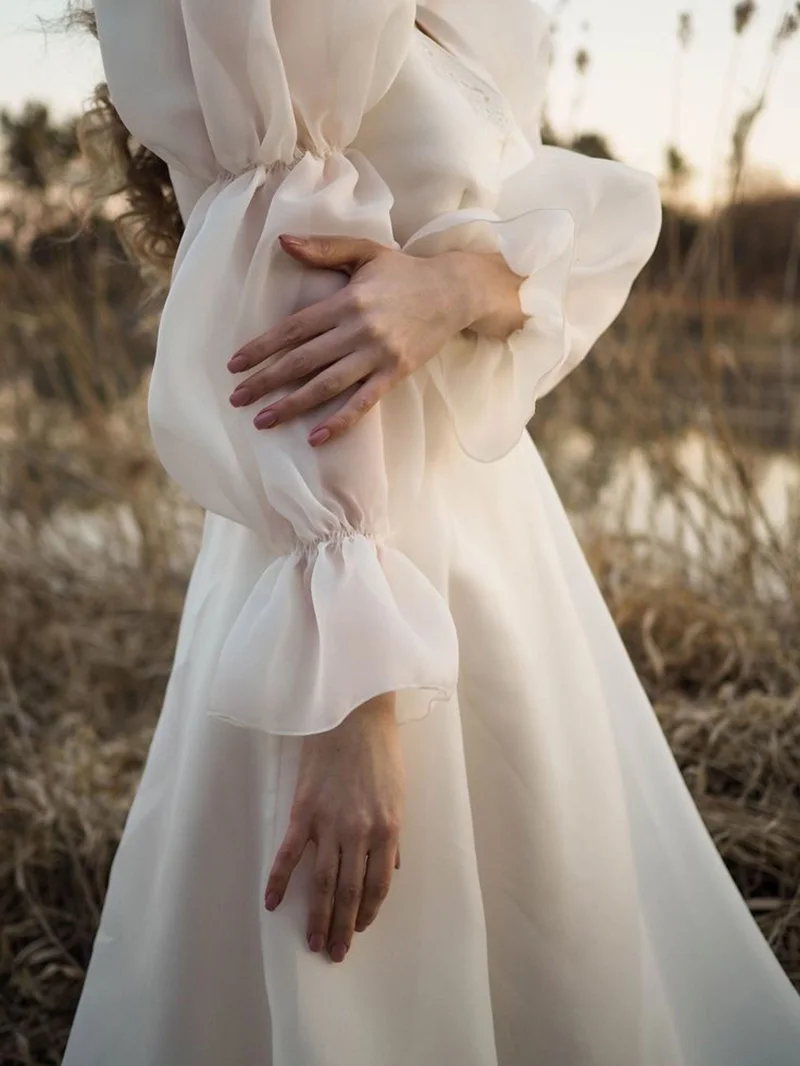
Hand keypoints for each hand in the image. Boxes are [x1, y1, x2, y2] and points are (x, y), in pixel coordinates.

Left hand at [227, 233, 524, 445]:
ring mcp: (377, 355)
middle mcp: (358, 330)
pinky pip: (364, 403)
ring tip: (263, 420)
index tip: (235, 364)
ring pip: (327, 386)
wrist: (455, 291)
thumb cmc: (404, 271)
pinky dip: (340, 421)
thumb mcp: (364, 252)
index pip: (293, 329)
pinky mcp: (396, 374)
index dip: (262, 347)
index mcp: (346, 301)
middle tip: (237, 398)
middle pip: (303, 360)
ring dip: (293, 405)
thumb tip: (283, 242)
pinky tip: (317, 437)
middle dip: (266, 381)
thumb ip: (323, 249)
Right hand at [264, 694, 404, 963]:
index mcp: (388, 829)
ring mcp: (329, 823)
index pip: (378, 885)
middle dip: (343, 927)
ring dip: (317, 917)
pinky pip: (289, 854)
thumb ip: (393, 835)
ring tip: (312, 942)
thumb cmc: (380, 752)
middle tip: (336, 953)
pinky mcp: (303, 811)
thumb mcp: (398, 794)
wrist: (353, 715)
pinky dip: (279, 881)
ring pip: (322, 882)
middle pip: (349, 892)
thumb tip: (393, 868)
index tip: (360, 928)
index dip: (368, 911)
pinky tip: (272, 903)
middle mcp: (359, 833)